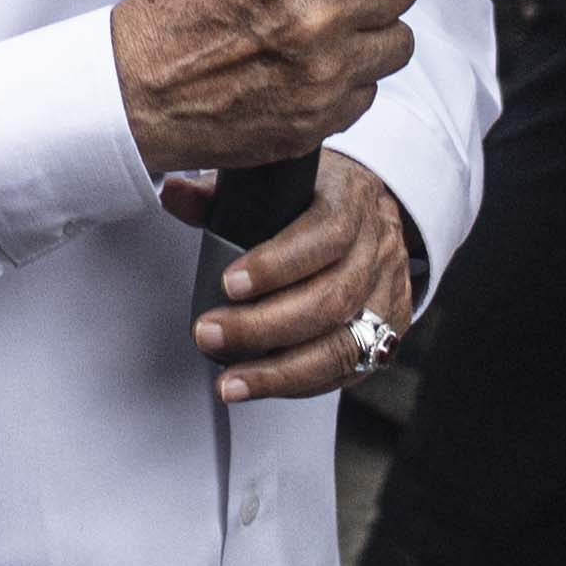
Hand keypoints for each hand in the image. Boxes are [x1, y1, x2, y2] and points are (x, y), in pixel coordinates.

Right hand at [112, 0, 417, 179]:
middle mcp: (313, 16)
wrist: (139, 95)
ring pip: (398, 39)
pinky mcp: (322, 117)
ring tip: (335, 23)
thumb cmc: (168, 15)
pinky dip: (351, 76)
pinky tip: (316, 63)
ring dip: (372, 28)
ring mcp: (323, 73)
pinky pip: (372, 88)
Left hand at [165, 150, 417, 404]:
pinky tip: (262, 386)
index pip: (326, 233)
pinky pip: (350, 369)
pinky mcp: (392, 330)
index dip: (277, 264)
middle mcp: (377, 248)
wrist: (374, 210)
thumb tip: (173, 194)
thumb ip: (222, 192)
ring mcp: (388, 293)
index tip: (228, 283)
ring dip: (281, 372)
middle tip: (209, 335)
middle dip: (264, 327)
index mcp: (350, 199)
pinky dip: (302, 383)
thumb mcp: (278, 180)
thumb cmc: (317, 196)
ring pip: (344, 345)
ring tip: (231, 383)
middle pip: (332, 299)